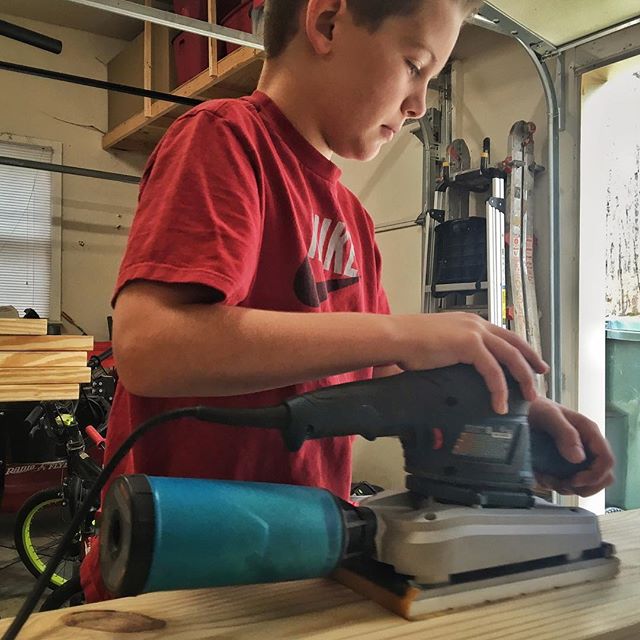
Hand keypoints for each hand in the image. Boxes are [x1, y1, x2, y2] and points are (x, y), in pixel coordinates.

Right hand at [390, 312, 547, 413]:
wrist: (395, 338)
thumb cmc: (407, 343)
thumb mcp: (437, 345)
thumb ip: (451, 353)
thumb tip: (453, 369)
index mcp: (469, 322)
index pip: (503, 334)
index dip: (520, 348)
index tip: (531, 361)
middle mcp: (476, 323)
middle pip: (515, 343)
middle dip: (531, 360)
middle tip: (542, 375)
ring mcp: (474, 332)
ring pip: (511, 357)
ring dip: (523, 378)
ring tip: (529, 398)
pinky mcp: (469, 345)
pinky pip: (493, 371)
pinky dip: (499, 389)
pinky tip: (500, 405)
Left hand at [528, 396, 614, 496]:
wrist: (518, 409)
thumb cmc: (534, 407)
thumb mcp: (548, 415)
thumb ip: (565, 433)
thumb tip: (579, 457)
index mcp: (588, 432)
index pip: (606, 460)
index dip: (594, 476)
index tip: (573, 480)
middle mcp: (586, 446)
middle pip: (602, 477)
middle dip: (583, 486)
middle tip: (561, 483)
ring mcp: (576, 456)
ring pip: (586, 484)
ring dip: (567, 488)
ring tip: (547, 478)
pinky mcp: (564, 464)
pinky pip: (568, 483)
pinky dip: (556, 485)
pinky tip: (542, 475)